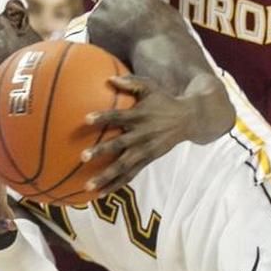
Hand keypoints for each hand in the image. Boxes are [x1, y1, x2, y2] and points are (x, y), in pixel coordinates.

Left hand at [80, 74, 199, 196]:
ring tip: (88, 187)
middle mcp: (142, 135)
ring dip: (106, 177)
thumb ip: (131, 82)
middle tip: (82, 157)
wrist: (188, 119)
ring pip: (124, 167)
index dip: (103, 117)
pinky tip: (101, 192)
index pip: (119, 117)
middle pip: (119, 145)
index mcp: (140, 116)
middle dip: (101, 152)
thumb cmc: (164, 100)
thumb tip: (109, 78)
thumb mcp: (151, 86)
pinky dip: (116, 184)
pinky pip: (131, 175)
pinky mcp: (148, 160)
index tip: (86, 119)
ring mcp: (145, 151)